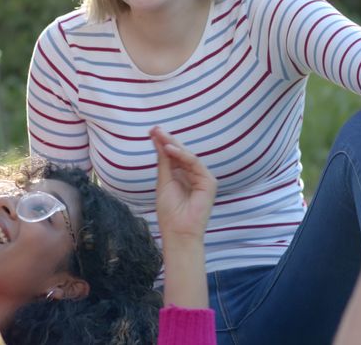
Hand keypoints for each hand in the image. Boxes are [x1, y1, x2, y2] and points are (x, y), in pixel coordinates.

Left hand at [152, 127, 216, 242]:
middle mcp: (192, 174)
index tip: (151, 132)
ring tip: (160, 135)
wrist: (178, 231)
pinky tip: (169, 149)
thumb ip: (163, 162)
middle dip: (168, 140)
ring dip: (173, 144)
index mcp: (181, 175)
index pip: (173, 155)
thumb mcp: (163, 182)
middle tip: (155, 129)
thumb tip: (158, 141)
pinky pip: (195, 163)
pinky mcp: (209, 182)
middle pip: (181, 153)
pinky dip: (182, 155)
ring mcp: (202, 178)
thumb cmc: (169, 212)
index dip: (163, 143)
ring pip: (188, 155)